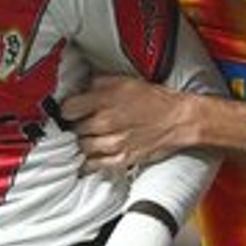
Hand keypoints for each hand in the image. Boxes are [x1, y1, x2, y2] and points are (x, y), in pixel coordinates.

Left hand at [62, 75, 190, 174]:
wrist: (179, 119)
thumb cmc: (154, 99)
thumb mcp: (123, 81)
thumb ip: (98, 84)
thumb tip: (81, 88)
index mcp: (105, 100)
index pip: (68, 109)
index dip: (67, 110)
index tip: (69, 111)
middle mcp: (106, 122)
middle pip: (75, 129)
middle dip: (77, 126)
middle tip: (82, 123)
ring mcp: (113, 142)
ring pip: (83, 147)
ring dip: (84, 142)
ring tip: (89, 136)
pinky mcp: (122, 158)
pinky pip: (95, 164)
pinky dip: (89, 161)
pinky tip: (89, 156)